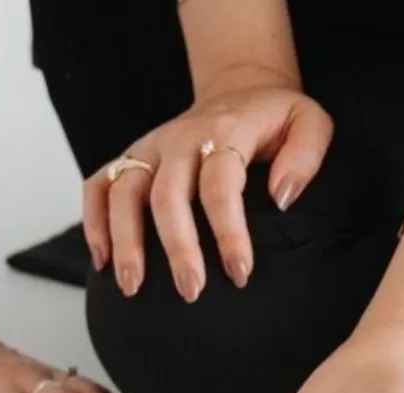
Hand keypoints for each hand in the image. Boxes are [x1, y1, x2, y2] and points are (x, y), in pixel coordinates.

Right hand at [83, 77, 332, 298]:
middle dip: (176, 248)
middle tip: (190, 291)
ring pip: (123, 192)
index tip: (240, 273)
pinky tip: (102, 261)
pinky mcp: (129, 159)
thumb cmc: (274, 120)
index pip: (220, 184)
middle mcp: (180, 138)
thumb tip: (282, 198)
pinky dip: (93, 222)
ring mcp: (148, 149)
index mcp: (225, 130)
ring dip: (124, 241)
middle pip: (166, 195)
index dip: (228, 231)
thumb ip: (305, 156)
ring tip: (132, 287)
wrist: (239, 90)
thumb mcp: (310, 124)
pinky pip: (97, 186)